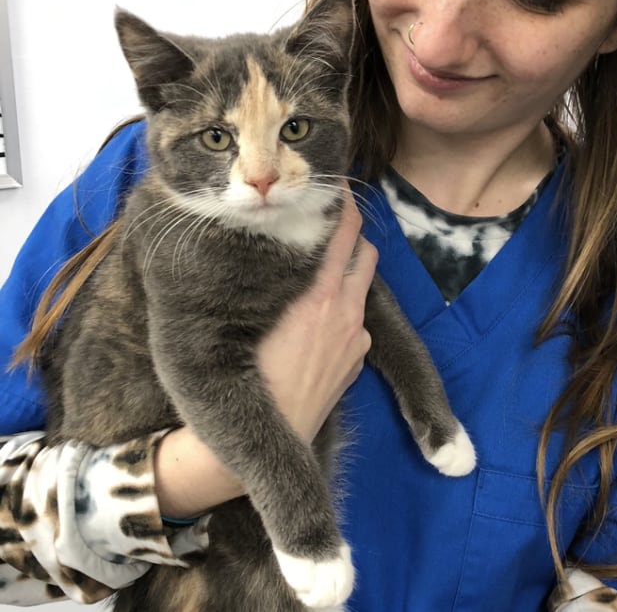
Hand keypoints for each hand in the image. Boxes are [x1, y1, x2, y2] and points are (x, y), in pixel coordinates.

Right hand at [257, 191, 374, 442]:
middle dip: (353, 235)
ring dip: (351, 270)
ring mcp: (357, 337)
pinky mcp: (358, 359)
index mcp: (319, 295)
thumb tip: (274, 249)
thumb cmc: (247, 372)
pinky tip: (321, 321)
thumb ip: (271, 279)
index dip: (345, 204)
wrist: (272, 433)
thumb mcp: (251, 316)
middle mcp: (346, 311)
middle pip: (365, 252)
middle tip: (329, 224)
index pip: (345, 233)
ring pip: (364, 286)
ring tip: (324, 269)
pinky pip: (359, 321)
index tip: (338, 186)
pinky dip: (347, 308)